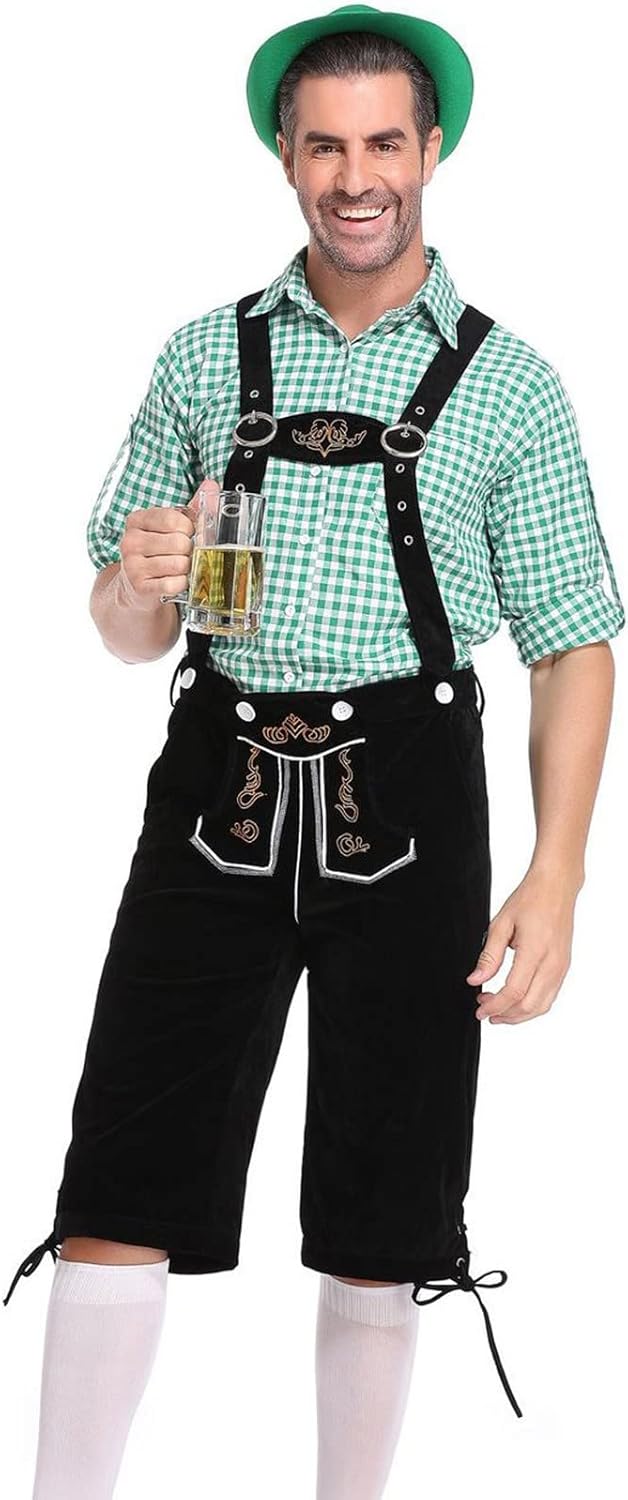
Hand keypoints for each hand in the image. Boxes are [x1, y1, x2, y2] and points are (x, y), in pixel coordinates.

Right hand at [118, 479, 219, 611]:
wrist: (134, 585)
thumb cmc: (156, 552)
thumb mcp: (169, 527)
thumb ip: (191, 508)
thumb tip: (211, 485)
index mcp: (137, 520)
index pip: (173, 519)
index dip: (188, 528)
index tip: (186, 534)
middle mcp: (131, 541)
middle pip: (179, 543)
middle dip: (189, 550)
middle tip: (182, 554)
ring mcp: (132, 565)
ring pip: (179, 564)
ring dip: (186, 568)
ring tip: (177, 568)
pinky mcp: (140, 587)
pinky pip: (174, 584)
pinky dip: (181, 584)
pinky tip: (174, 581)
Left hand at [466, 867, 576, 1023]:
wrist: (557, 887)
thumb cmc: (530, 899)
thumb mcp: (501, 923)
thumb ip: (489, 956)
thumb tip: (475, 980)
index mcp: (535, 951)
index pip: (514, 992)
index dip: (495, 1006)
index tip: (480, 1010)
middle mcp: (553, 963)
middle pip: (529, 1006)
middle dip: (505, 1014)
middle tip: (485, 1011)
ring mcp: (561, 967)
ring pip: (542, 1006)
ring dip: (519, 1015)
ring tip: (498, 1011)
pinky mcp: (564, 967)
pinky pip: (550, 996)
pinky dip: (532, 1006)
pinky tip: (516, 1000)